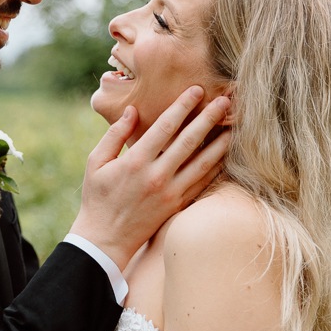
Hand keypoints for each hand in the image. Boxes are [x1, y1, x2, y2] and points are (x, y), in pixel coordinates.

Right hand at [71, 88, 229, 270]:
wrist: (105, 239)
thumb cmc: (97, 198)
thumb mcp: (95, 163)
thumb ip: (114, 135)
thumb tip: (132, 110)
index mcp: (135, 161)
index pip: (165, 127)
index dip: (182, 106)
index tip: (197, 90)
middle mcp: (156, 176)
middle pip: (189, 141)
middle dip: (209, 118)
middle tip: (226, 101)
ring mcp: (170, 193)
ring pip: (202, 163)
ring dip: (220, 142)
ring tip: (235, 125)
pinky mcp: (177, 206)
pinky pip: (202, 183)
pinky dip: (216, 168)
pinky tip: (225, 154)